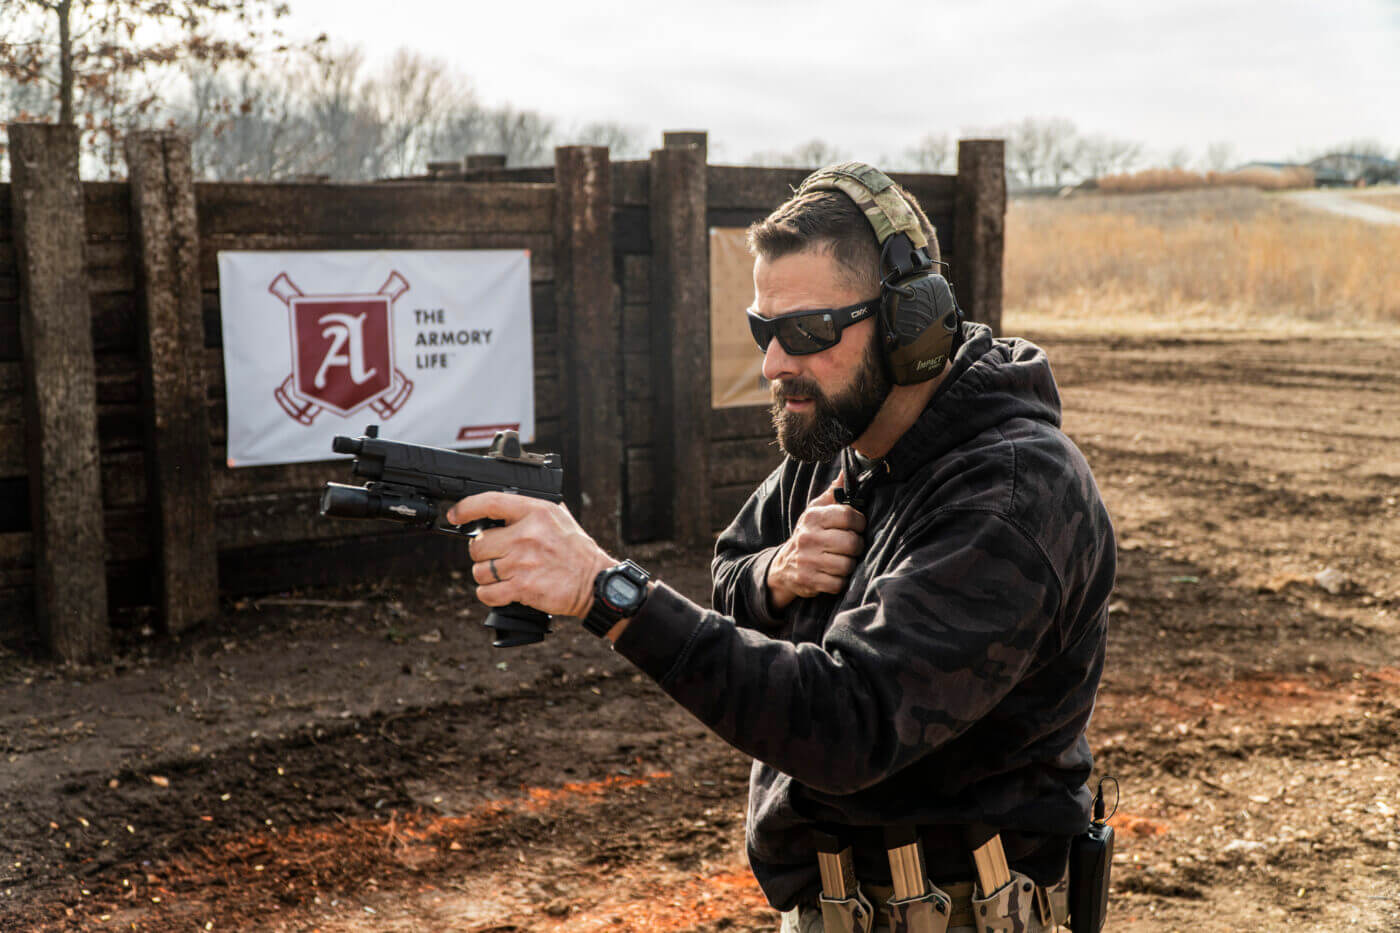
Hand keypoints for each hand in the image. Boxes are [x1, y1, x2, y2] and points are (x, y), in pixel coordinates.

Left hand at [447, 493, 613, 618]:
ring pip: (480, 571)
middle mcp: (526, 535)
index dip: (466, 508)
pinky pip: (487, 593)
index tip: (455, 515)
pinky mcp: (522, 587)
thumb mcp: (560, 517)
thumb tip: (501, 506)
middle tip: (497, 557)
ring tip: (504, 575)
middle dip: (483, 554)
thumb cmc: (577, 551)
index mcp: (536, 512)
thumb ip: (532, 510)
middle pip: (478, 545)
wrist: (595, 583)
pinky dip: (489, 595)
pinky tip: (501, 591)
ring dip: (487, 576)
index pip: (490, 502)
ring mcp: (523, 562)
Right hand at [766, 480, 866, 610]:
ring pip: (847, 565)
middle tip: (851, 547)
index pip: (850, 516)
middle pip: (852, 543)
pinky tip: (833, 574)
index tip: (858, 527)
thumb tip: (847, 472)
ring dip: (849, 565)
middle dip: (856, 547)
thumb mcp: (816, 511)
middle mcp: (809, 537)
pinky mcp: (809, 580)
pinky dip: (840, 581)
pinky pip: (839, 584)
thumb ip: (834, 493)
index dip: (860, 523)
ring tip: (841, 560)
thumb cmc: (809, 534)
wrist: (784, 565)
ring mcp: (808, 560)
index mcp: (813, 517)